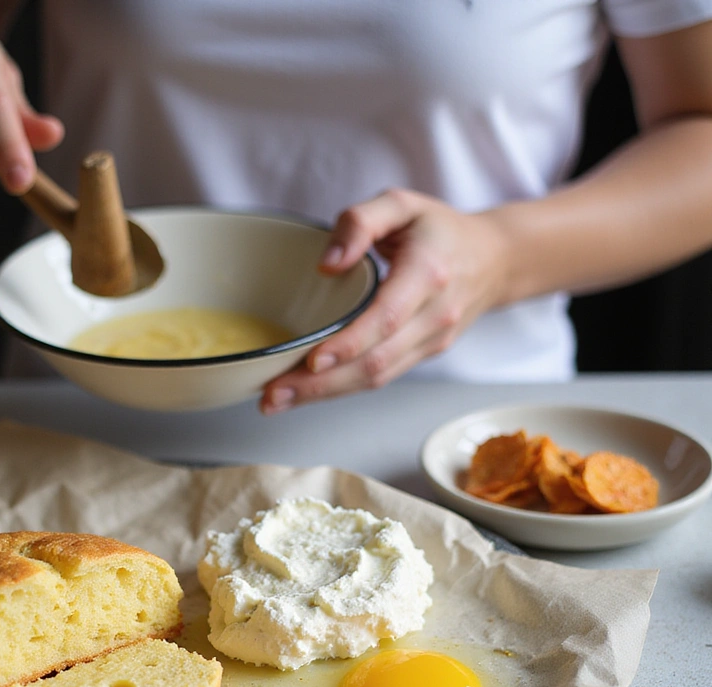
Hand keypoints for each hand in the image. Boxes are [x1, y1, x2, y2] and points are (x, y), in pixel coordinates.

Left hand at [260, 189, 510, 413]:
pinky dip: (342, 389)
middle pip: (376, 361)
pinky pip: (381, 378)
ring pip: (377, 378)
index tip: (311, 359)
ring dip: (325, 394)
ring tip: (279, 400)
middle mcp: (433, 314)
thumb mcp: (402, 204)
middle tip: (273, 395)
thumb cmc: (440, 230)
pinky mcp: (423, 356)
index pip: (387, 318)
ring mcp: (430, 341)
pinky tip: (308, 391)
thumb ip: (361, 222)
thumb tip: (327, 263)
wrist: (494, 260)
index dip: (349, 343)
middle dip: (321, 384)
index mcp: (428, 273)